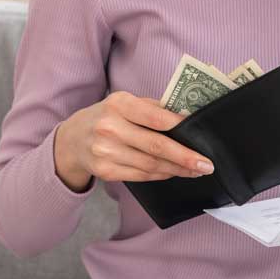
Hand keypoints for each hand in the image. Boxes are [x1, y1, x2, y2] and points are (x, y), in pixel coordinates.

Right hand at [61, 91, 215, 183]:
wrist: (72, 139)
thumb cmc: (108, 116)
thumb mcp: (125, 103)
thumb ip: (154, 108)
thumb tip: (188, 118)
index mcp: (119, 104)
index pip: (156, 117)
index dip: (180, 127)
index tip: (200, 134)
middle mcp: (110, 128)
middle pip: (156, 146)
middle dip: (185, 157)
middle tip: (207, 164)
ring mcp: (105, 151)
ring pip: (151, 164)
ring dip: (177, 169)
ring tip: (196, 170)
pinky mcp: (105, 171)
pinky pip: (141, 175)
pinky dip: (161, 174)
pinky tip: (174, 172)